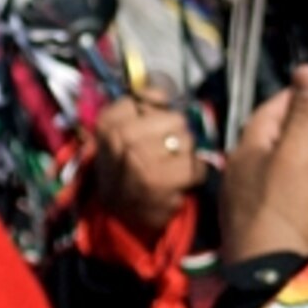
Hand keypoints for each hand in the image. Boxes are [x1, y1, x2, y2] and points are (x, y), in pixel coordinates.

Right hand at [88, 95, 207, 237]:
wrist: (120, 213)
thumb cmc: (126, 166)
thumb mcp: (121, 130)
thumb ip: (144, 104)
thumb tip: (163, 94)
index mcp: (111, 122)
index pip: (152, 97)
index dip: (158, 111)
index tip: (152, 125)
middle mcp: (123, 139)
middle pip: (177, 120)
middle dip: (177, 134)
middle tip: (166, 149)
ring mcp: (142, 162)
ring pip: (188, 142)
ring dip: (185, 155)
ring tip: (171, 165)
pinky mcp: (162, 185)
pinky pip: (196, 167)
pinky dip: (194, 174)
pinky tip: (180, 179)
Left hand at [221, 63, 307, 265]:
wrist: (271, 281)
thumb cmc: (282, 213)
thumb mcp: (297, 158)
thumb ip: (303, 115)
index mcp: (246, 148)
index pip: (273, 107)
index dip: (301, 95)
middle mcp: (243, 170)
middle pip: (278, 136)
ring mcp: (251, 198)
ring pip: (282, 163)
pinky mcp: (264, 223)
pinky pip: (286, 189)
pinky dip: (305, 182)